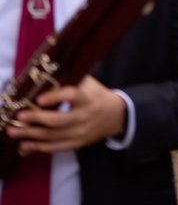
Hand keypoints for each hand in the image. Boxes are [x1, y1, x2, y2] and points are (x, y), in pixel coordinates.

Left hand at [10, 75, 125, 154]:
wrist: (115, 115)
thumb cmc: (96, 94)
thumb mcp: (88, 83)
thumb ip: (70, 80)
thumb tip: (45, 78)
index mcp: (87, 97)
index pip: (71, 95)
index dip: (55, 97)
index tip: (39, 99)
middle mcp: (83, 116)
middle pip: (58, 120)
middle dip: (36, 119)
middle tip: (19, 117)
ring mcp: (80, 132)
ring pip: (53, 136)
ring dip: (31, 136)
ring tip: (14, 132)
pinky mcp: (77, 143)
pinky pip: (55, 147)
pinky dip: (39, 147)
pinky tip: (25, 145)